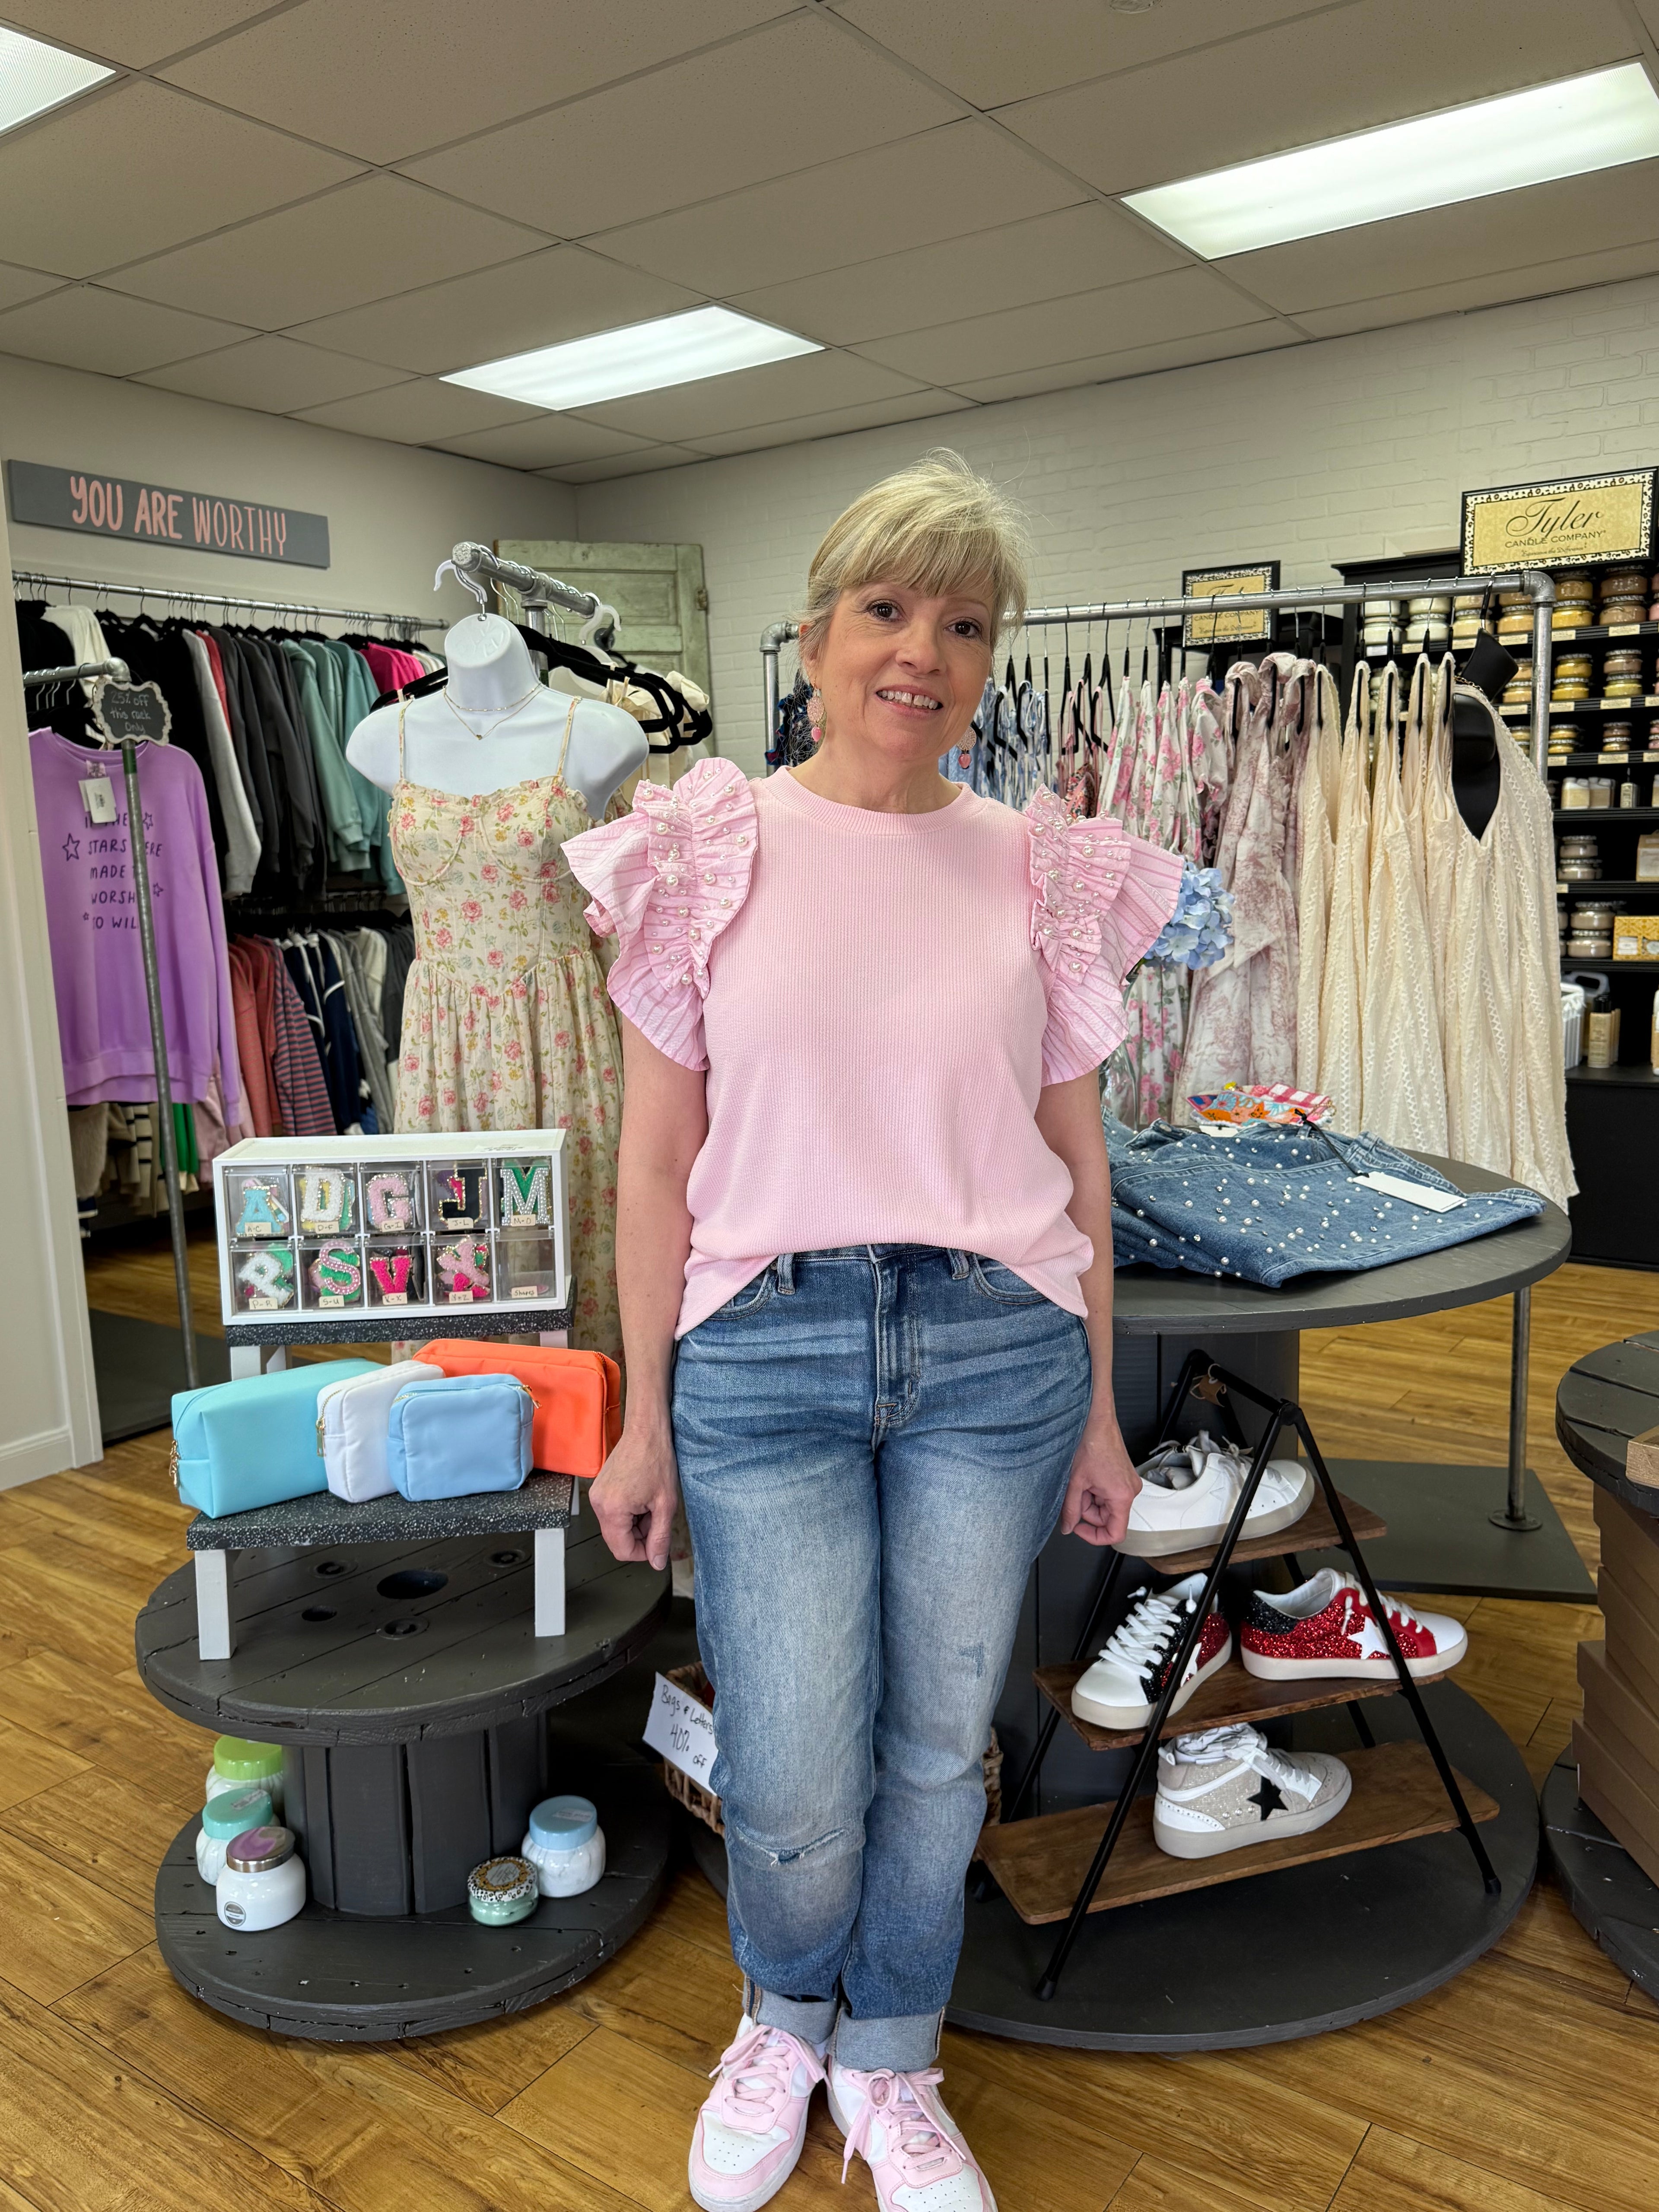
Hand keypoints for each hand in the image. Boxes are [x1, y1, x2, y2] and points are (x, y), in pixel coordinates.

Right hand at [590, 1420, 679, 1573]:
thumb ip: (660, 1538)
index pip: (622, 1551)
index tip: (657, 1544)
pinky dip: (628, 1512)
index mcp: (612, 1510)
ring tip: (650, 1503)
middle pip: (617, 1540)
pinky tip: (641, 1496)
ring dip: (635, 1523)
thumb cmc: (656, 1459)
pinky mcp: (599, 1489)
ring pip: (615, 1527)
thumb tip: (657, 1562)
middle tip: (656, 1517)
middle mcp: (598, 1503)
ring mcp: (597, 1495)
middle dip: (640, 1536)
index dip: (643, 1553)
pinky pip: (613, 1513)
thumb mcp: (665, 1504)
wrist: (647, 1431)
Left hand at [1060, 1418, 1140, 1547]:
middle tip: (1075, 1493)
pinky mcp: (1123, 1478)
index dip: (1095, 1536)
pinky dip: (1095, 1490)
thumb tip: (1067, 1527)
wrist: (1097, 1421)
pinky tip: (1087, 1476)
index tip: (1079, 1529)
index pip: (1115, 1534)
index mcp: (1122, 1496)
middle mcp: (1130, 1492)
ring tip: (1081, 1479)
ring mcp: (1128, 1484)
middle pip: (1108, 1518)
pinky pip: (1108, 1494)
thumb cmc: (1091, 1443)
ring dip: (1090, 1498)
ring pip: (1106, 1506)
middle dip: (1087, 1510)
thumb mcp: (1075, 1481)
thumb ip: (1070, 1509)